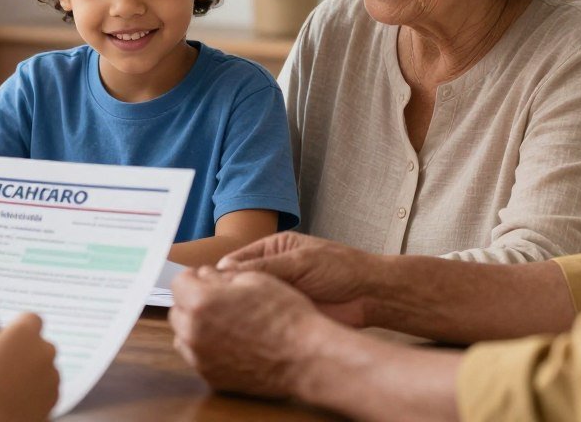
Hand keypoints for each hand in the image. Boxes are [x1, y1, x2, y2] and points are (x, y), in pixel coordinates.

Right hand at [0, 313, 58, 421]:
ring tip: (7, 389)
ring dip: (31, 375)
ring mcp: (52, 375)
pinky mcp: (54, 398)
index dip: (19, 328)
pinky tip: (14, 402)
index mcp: (25, 332)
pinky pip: (44, 391)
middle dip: (26, 353)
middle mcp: (44, 350)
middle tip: (6, 364)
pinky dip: (34, 395)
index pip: (30, 319)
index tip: (9, 337)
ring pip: (43, 370)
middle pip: (39, 345)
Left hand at [169, 267, 328, 397]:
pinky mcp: (211, 377)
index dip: (193, 277)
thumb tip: (204, 276)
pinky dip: (207, 347)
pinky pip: (198, 357)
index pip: (178, 283)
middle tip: (217, 299)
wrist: (305, 357)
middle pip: (178, 311)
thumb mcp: (254, 279)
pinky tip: (230, 342)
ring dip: (196, 326)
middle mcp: (193, 333)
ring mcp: (200, 359)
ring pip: (184, 336)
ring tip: (223, 322)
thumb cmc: (284, 314)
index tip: (205, 278)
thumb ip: (220, 276)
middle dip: (193, 301)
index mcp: (201, 303)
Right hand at [217, 232, 375, 326]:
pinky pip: (264, 320)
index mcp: (272, 249)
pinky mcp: (286, 315)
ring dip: (242, 311)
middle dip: (229, 294)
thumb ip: (265, 266)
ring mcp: (279, 294)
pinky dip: (255, 325)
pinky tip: (246, 331)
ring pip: (250, 303)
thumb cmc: (341, 268)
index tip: (209, 287)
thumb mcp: (300, 261)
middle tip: (214, 307)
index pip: (236, 260)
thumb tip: (225, 270)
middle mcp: (272, 271)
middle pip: (240, 283)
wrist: (371, 295)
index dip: (222, 274)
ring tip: (227, 320)